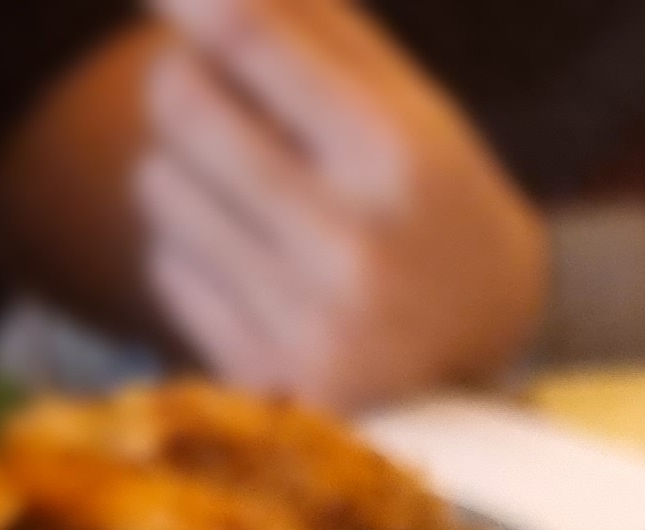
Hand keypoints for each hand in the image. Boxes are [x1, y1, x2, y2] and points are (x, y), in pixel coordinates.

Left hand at [133, 0, 549, 406]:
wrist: (485, 364)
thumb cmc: (430, 202)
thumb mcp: (407, 107)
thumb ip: (313, 24)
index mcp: (402, 158)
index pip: (249, 36)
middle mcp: (358, 247)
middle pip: (182, 105)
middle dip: (181, 83)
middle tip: (211, 88)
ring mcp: (309, 325)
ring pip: (158, 187)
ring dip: (184, 173)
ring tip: (256, 199)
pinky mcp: (267, 380)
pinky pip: (165, 271)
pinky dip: (192, 254)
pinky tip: (259, 271)